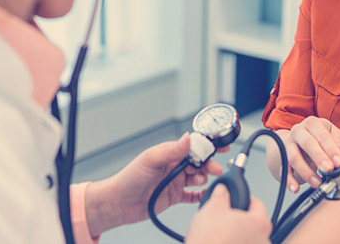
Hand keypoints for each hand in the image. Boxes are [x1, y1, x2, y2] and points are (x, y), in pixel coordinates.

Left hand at [85, 132, 223, 235]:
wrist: (119, 203)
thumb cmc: (129, 178)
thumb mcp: (150, 160)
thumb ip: (171, 150)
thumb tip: (188, 137)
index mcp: (169, 153)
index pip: (192, 145)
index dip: (207, 145)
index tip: (220, 145)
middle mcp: (174, 165)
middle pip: (199, 162)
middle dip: (209, 163)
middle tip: (215, 168)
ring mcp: (176, 181)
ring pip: (199, 177)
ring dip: (205, 177)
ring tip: (202, 180)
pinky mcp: (175, 196)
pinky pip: (194, 195)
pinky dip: (202, 194)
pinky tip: (206, 193)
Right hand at [186, 185, 271, 243]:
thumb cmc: (209, 240)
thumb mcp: (212, 207)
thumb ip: (221, 194)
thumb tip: (223, 190)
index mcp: (259, 223)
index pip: (258, 204)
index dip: (246, 198)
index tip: (238, 199)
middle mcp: (263, 239)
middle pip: (256, 223)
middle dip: (244, 218)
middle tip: (230, 216)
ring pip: (251, 238)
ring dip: (241, 234)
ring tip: (225, 233)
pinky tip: (225, 243)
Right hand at [275, 117, 339, 192]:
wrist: (297, 141)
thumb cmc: (319, 138)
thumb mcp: (331, 134)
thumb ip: (338, 141)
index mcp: (313, 123)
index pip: (322, 134)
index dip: (331, 149)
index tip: (339, 162)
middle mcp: (298, 131)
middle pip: (307, 143)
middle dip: (319, 157)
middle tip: (329, 169)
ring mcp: (288, 144)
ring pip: (294, 157)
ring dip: (306, 172)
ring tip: (318, 183)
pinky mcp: (282, 157)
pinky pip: (284, 169)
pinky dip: (289, 180)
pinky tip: (296, 188)